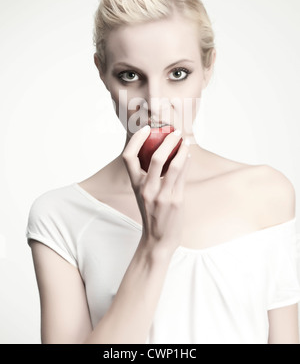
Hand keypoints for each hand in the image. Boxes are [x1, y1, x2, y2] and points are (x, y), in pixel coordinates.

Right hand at [122, 125, 190, 255]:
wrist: (157, 240)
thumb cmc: (151, 213)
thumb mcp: (143, 193)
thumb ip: (147, 176)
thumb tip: (159, 151)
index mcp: (135, 185)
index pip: (128, 157)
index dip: (135, 140)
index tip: (146, 129)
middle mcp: (146, 189)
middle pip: (155, 157)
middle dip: (167, 141)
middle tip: (175, 132)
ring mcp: (162, 196)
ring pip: (173, 166)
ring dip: (181, 150)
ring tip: (186, 141)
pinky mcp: (176, 201)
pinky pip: (183, 176)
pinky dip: (186, 162)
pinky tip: (188, 156)